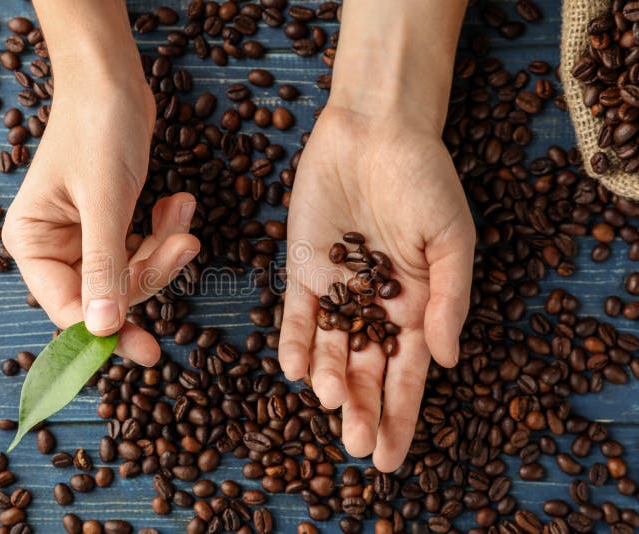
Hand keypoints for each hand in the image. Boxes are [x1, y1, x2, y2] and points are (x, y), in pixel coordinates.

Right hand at [3, 79, 199, 364]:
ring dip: (164, 249)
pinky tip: (179, 204)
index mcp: (33, 244)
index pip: (68, 309)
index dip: (107, 332)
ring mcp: (84, 238)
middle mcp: (54, 247)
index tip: (148, 351)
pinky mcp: (112, 225)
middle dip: (151, 273)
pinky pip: (143, 248)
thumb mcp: (104, 202)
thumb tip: (102, 329)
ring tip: (184, 214)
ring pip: (132, 273)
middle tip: (186, 247)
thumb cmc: (97, 129)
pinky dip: (165, 232)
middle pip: (107, 294)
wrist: (113, 80)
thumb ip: (104, 267)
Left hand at [279, 105, 474, 470]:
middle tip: (355, 445)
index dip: (400, 418)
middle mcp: (376, 308)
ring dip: (330, 381)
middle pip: (366, 372)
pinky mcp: (304, 270)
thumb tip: (446, 361)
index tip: (389, 457)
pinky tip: (295, 369)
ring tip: (330, 403)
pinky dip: (295, 342)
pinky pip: (297, 315)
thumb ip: (449, 301)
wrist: (377, 131)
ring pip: (331, 351)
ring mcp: (338, 291)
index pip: (408, 376)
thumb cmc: (425, 180)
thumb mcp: (452, 240)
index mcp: (417, 308)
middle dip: (361, 410)